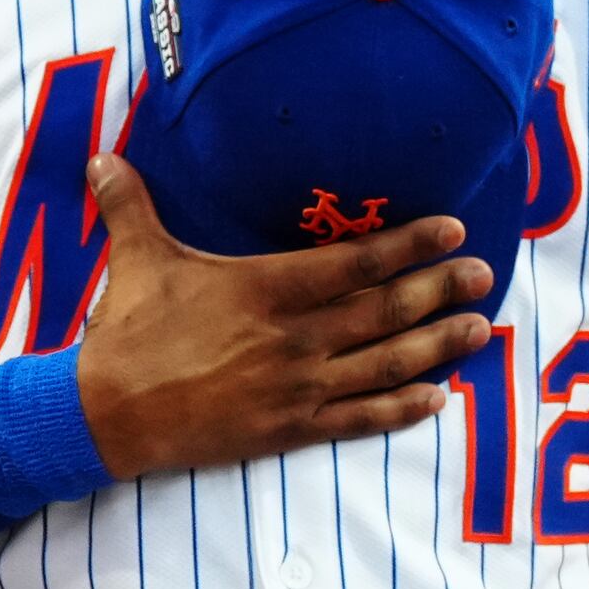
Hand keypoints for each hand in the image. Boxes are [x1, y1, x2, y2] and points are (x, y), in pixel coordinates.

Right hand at [70, 156, 497, 483]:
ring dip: (437, 346)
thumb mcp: (135, 258)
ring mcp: (297, 387)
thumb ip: (130, 204)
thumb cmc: (127, 332)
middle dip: (440, 290)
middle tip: (485, 275)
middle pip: (385, 310)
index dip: (408, 244)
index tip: (452, 230)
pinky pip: (359, 420)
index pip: (355, 261)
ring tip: (479, 330)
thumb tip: (102, 158)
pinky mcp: (288, 430)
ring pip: (385, 364)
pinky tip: (436, 400)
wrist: (107, 415)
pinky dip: (401, 410)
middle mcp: (294, 337)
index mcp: (266, 288)